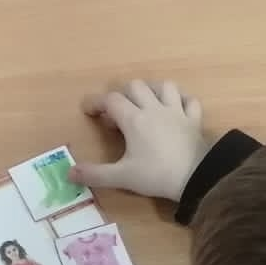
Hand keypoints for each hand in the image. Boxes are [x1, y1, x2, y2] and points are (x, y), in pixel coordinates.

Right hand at [72, 80, 213, 202]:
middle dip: (123, 95)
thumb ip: (95, 174)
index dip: (97, 102)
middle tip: (117, 114)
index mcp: (134, 119)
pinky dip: (182, 101)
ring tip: (146, 104)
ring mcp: (177, 112)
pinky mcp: (194, 120)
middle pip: (135, 86)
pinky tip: (176, 109)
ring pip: (164, 86)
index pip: (111, 100)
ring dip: (152, 90)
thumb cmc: (157, 175)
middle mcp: (154, 108)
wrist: (196, 178)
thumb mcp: (122, 177)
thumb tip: (69, 173)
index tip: (88, 111)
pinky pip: (190, 101)